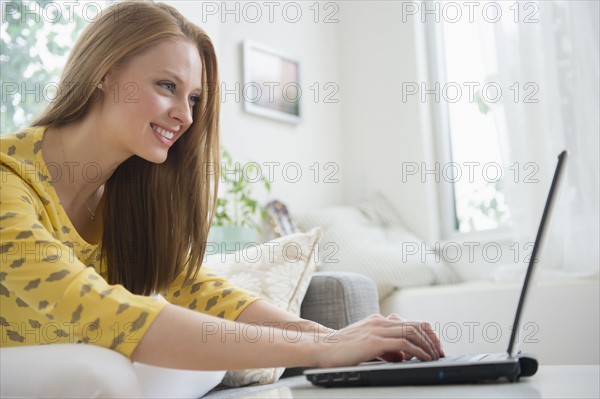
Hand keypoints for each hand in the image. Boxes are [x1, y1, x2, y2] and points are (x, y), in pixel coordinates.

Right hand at [315, 314, 443, 367]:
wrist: (321, 348)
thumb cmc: (342, 350)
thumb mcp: (368, 347)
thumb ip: (385, 349)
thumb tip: (403, 356)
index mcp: (378, 320)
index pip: (410, 322)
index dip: (426, 333)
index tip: (434, 346)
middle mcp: (380, 321)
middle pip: (415, 325)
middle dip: (432, 339)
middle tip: (440, 352)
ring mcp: (377, 329)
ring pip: (413, 332)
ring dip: (428, 345)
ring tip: (435, 357)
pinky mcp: (375, 341)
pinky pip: (404, 344)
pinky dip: (418, 351)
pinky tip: (423, 358)